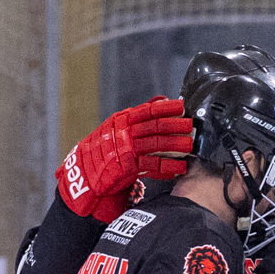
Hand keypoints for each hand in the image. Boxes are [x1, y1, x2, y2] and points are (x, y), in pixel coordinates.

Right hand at [55, 97, 192, 221]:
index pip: (146, 111)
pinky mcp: (127, 168)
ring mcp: (125, 150)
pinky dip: (166, 167)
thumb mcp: (118, 127)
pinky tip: (179, 169)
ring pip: (155, 144)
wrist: (83, 174)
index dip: (165, 108)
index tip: (182, 106)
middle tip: (191, 126)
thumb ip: (139, 116)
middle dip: (174, 126)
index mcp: (122, 120)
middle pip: (153, 126)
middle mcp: (123, 132)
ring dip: (174, 145)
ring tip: (189, 146)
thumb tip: (160, 99)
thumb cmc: (105, 150)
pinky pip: (151, 166)